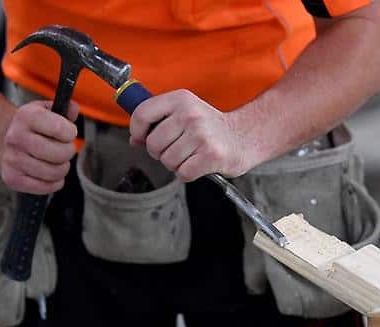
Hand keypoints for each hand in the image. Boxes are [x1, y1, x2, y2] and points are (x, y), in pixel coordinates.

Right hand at [0, 100, 78, 193]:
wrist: (2, 138)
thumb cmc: (30, 126)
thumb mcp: (44, 110)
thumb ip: (64, 108)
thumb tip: (73, 108)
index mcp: (25, 116)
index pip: (60, 129)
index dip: (70, 133)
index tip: (68, 133)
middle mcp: (16, 137)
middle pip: (59, 154)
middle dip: (68, 152)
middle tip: (63, 148)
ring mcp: (12, 159)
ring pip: (53, 172)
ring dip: (62, 168)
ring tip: (56, 161)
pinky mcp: (12, 178)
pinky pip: (45, 187)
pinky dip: (54, 182)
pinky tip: (50, 173)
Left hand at [129, 89, 248, 181]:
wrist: (245, 137)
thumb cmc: (211, 127)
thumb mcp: (185, 113)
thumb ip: (158, 121)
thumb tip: (135, 139)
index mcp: (181, 100)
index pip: (142, 113)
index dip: (137, 130)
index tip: (142, 137)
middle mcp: (190, 115)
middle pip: (153, 144)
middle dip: (160, 153)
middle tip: (176, 148)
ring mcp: (201, 135)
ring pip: (167, 161)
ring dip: (176, 164)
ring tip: (190, 155)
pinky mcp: (211, 155)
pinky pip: (183, 173)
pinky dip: (187, 173)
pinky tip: (198, 164)